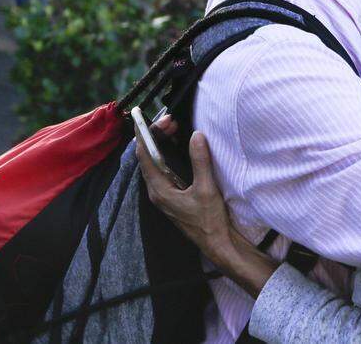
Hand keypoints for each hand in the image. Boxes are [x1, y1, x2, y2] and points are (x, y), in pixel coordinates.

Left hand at [136, 128, 237, 265]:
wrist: (217, 244)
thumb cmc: (210, 221)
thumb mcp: (206, 189)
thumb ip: (200, 161)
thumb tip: (196, 135)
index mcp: (159, 190)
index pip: (144, 156)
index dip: (143, 134)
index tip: (144, 117)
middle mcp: (157, 192)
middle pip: (148, 157)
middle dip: (156, 136)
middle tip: (171, 121)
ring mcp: (163, 194)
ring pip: (155, 163)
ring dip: (162, 144)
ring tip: (174, 129)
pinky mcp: (171, 196)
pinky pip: (162, 169)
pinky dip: (167, 154)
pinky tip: (177, 147)